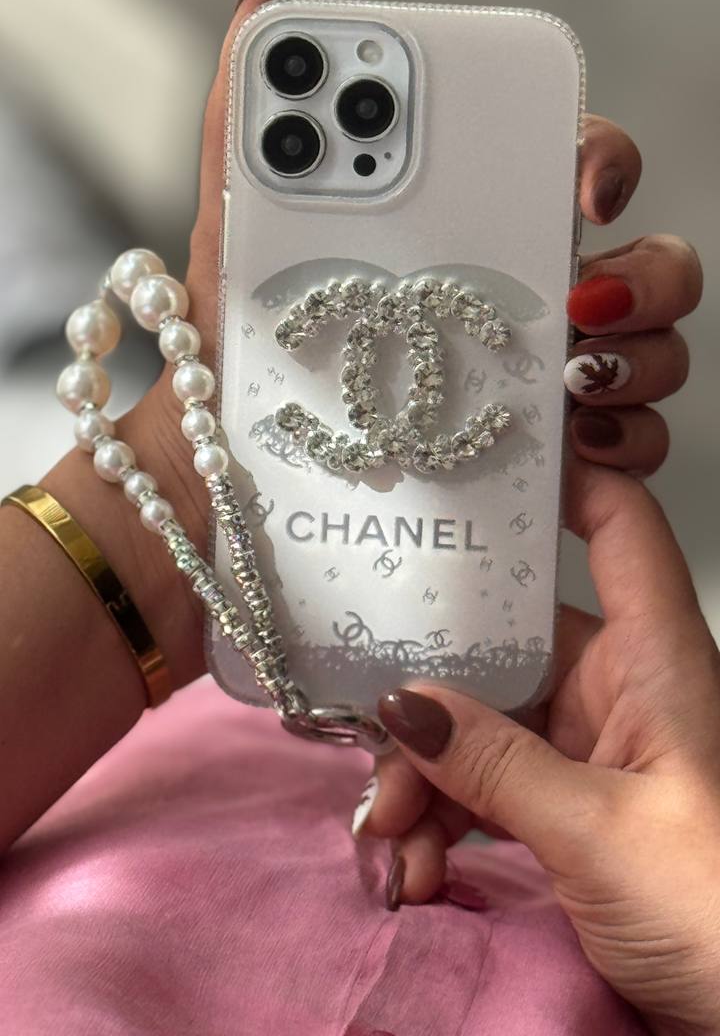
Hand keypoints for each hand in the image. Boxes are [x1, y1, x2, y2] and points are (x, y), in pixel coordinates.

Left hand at [64, 0, 699, 682]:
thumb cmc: (246, 349)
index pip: (572, 162)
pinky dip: (627, 460)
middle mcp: (528, 296)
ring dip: (642, 364)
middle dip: (647, 275)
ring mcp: (543, 381)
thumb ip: (244, 125)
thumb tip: (257, 2)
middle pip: (646, 260)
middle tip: (585, 301)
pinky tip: (584, 464)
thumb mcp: (235, 240)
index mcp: (475, 226)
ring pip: (654, 352)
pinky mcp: (543, 464)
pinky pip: (628, 455)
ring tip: (575, 390)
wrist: (230, 479)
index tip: (585, 186)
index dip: (603, 158)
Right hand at [370, 465, 719, 1034]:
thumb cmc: (716, 909)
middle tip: (375, 747)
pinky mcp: (570, 806)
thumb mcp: (597, 832)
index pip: (619, 527)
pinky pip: (490, 787)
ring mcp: (592, 749)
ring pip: (484, 725)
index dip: (560, 478)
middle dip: (431, 697)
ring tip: (397, 845)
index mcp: (655, 659)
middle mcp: (620, 687)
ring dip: (426, 780)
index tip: (476, 466)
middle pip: (509, 644)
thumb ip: (494, 762)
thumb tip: (403, 702)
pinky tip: (421, 870)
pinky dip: (447, 822)